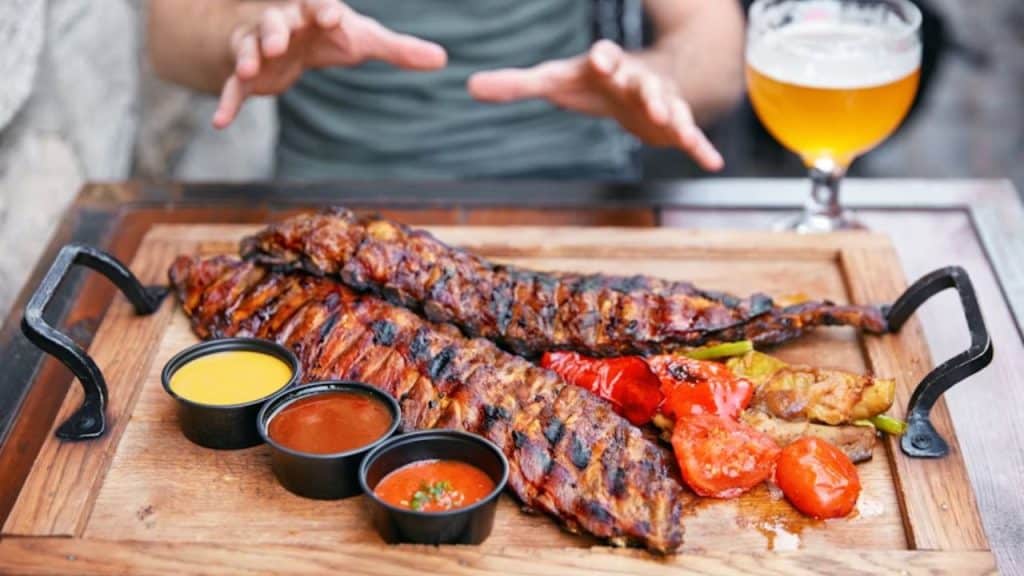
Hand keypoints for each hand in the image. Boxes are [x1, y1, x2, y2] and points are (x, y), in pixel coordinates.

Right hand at [214, 0, 446, 128]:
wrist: (284, 38)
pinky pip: (232, 87)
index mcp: (312, 10)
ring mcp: (258, 46)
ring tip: (244, 69)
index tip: (332, 16)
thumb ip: (398, 49)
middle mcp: (281, 23)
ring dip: (247, 56)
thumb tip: (443, 59)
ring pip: (248, 47)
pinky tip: (221, 122)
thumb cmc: (328, 34)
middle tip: (278, 41)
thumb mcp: (362, 40)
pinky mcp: (246, 73)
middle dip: (275, 29)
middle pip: (275, 21)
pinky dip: (227, 103)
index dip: (324, 9)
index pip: (317, 4)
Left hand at [468, 40, 723, 170]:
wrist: (638, 81)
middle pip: (641, 80)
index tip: (602, 60)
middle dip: (643, 87)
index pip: (606, 56)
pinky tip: (714, 163)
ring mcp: (659, 100)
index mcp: (607, 66)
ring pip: (669, 105)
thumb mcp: (556, 81)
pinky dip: (701, 147)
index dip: (604, 58)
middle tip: (644, 95)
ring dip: (672, 114)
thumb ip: (516, 84)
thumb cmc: (591, 81)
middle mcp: (636, 79)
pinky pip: (690, 134)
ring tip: (675, 125)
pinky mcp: (674, 123)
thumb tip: (468, 85)